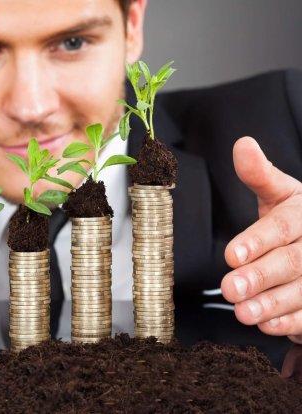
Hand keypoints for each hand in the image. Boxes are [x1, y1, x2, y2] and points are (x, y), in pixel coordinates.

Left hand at [221, 137, 301, 342]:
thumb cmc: (297, 217)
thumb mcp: (281, 193)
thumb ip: (259, 174)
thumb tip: (243, 144)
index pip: (282, 226)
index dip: (257, 241)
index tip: (231, 254)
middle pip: (292, 262)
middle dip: (260, 276)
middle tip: (229, 288)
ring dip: (272, 304)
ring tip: (243, 312)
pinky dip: (291, 322)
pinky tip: (268, 326)